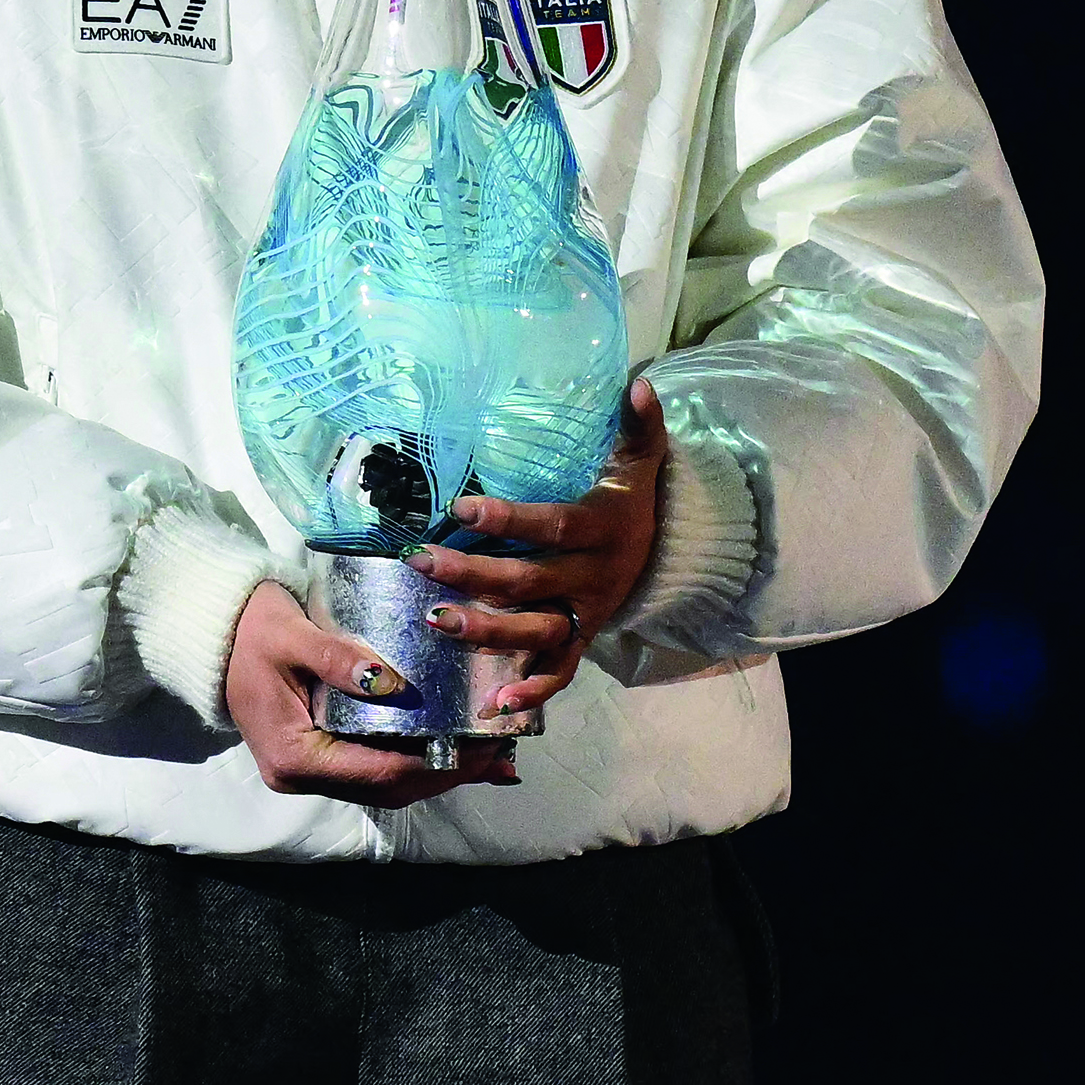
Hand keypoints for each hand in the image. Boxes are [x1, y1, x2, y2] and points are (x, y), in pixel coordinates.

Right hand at [221, 578, 517, 806]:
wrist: (214, 628)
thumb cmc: (249, 628)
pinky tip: (453, 750)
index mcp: (293, 757)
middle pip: (389, 789)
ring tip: (489, 757)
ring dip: (438, 772)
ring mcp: (310, 771)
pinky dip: (416, 761)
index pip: (377, 773)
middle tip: (499, 755)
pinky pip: (375, 768)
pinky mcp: (319, 756)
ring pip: (385, 785)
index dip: (435, 764)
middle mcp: (301, 777)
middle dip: (447, 774)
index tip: (481, 746)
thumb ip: (338, 659)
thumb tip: (394, 684)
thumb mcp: (290, 635)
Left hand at [408, 377, 669, 715]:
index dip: (508, 519)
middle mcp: (590, 580)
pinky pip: (558, 671)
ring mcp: (583, 616)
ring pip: (532, 628)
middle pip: (526, 581)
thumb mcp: (636, 466)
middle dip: (470, 573)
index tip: (460, 507)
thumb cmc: (630, 504)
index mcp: (598, 532)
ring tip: (433, 621)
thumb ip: (636, 427)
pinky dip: (530, 689)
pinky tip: (494, 702)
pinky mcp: (579, 642)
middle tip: (419, 560)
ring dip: (484, 629)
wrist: (666, 559)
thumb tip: (637, 382)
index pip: (549, 525)